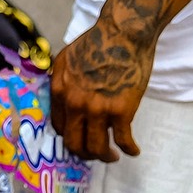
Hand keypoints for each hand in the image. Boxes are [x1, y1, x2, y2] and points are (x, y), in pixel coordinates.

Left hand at [51, 21, 148, 160]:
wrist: (121, 35)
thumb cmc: (96, 43)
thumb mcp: (65, 59)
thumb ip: (61, 80)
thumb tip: (62, 96)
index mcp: (59, 90)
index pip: (59, 127)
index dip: (70, 138)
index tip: (79, 140)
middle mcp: (74, 103)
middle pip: (74, 143)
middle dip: (85, 154)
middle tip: (95, 154)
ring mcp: (97, 109)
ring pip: (97, 147)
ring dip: (106, 157)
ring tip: (113, 156)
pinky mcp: (121, 110)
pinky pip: (123, 140)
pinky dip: (129, 149)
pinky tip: (133, 150)